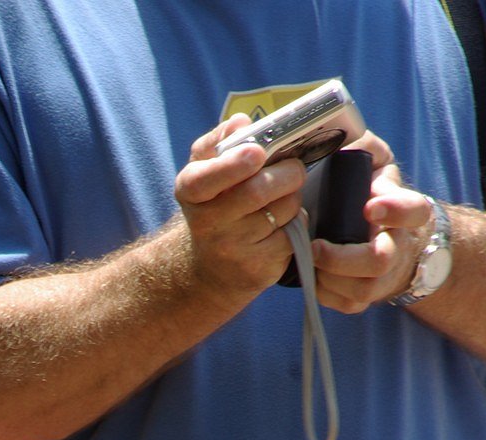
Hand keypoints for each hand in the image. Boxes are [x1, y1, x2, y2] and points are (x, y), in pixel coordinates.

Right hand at [172, 114, 308, 296]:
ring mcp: (231, 249)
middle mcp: (206, 223)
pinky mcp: (256, 270)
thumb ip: (220, 141)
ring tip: (282, 197)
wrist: (209, 267)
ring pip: (282, 210)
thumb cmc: (213, 206)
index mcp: (190, 191)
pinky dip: (294, 224)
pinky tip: (281, 224)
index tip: (257, 152)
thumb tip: (241, 122)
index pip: (204, 179)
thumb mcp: (204, 171)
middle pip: (258, 191)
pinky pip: (292, 236)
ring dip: (292, 198)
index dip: (232, 165)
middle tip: (295, 168)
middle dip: (288, 173)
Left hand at [308, 134, 435, 313]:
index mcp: (406, 211)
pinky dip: (327, 293)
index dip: (396, 209)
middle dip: (345, 257)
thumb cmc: (372, 193)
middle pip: (381, 261)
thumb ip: (365, 147)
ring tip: (309, 257)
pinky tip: (314, 275)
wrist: (382, 233)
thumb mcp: (374, 163)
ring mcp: (383, 276)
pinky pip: (348, 304)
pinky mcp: (365, 296)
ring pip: (363, 289)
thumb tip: (348, 138)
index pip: (414, 210)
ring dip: (330, 277)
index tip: (370, 205)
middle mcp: (398, 246)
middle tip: (317, 245)